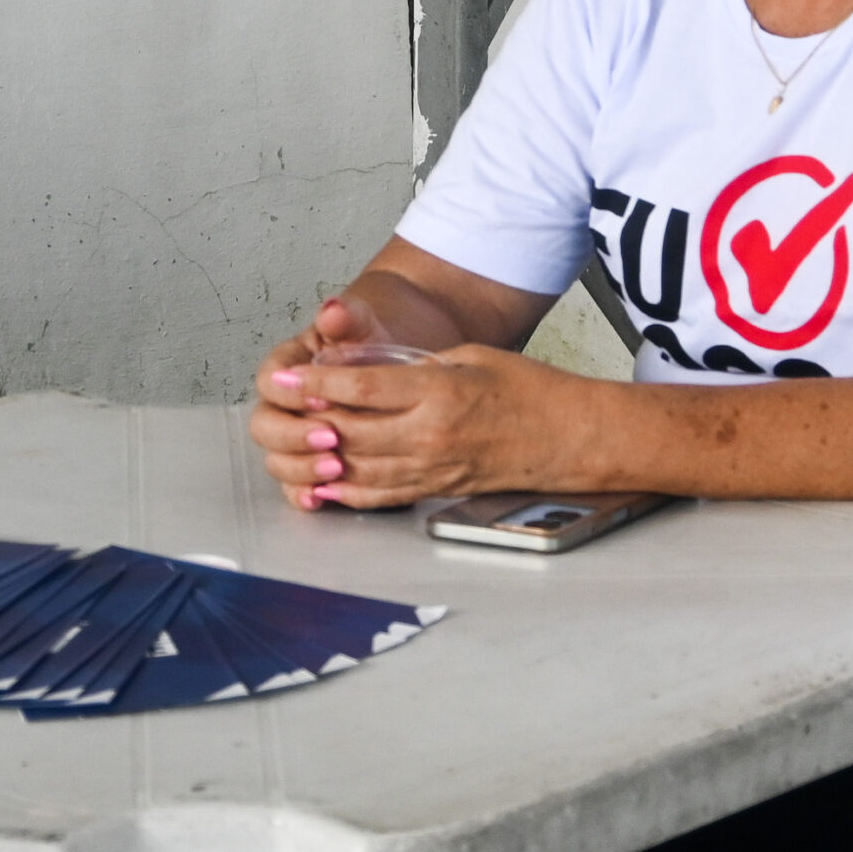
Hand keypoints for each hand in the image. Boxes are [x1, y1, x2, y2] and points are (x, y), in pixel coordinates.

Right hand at [248, 294, 395, 508]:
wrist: (392, 369)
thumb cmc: (370, 345)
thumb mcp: (362, 326)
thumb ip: (345, 318)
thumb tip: (333, 310)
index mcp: (286, 368)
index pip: (270, 381)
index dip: (291, 394)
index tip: (321, 399)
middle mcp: (282, 406)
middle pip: (264, 426)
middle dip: (294, 436)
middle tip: (329, 438)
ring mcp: (293, 438)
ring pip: (276, 460)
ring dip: (301, 468)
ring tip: (337, 467)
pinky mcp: (309, 464)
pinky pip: (294, 486)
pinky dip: (304, 494)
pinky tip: (323, 497)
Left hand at [250, 342, 581, 511]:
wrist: (571, 437)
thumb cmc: (529, 390)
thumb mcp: (470, 356)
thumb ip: (418, 365)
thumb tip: (371, 368)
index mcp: (438, 393)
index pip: (361, 389)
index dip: (317, 382)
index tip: (288, 374)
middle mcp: (430, 435)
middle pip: (350, 432)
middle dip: (308, 418)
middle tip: (282, 403)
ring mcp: (433, 468)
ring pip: (359, 467)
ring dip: (322, 455)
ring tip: (297, 439)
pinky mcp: (438, 489)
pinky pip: (382, 494)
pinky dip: (347, 489)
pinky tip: (326, 481)